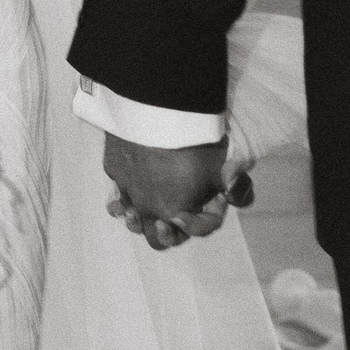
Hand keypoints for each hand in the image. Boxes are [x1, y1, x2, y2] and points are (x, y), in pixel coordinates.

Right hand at [102, 132, 241, 251]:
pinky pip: (117, 190)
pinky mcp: (114, 170)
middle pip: (158, 239)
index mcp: (177, 214)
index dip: (206, 218)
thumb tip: (235, 194)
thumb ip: (231, 184)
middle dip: (169, 232)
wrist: (157, 109)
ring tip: (147, 204)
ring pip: (131, 219)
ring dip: (140, 217)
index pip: (196, 230)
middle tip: (177, 214)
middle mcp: (149, 210)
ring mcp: (127, 191)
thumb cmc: (193, 141)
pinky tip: (133, 179)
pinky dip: (125, 192)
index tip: (210, 198)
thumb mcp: (221, 164)